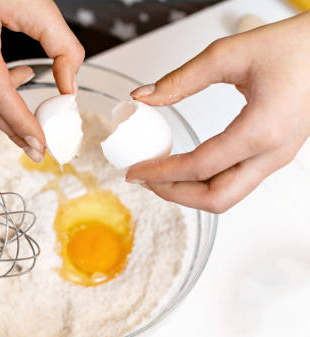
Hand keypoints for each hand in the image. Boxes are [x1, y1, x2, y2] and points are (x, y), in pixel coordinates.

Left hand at [126, 12, 309, 212]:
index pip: (200, 166)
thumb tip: (142, 97)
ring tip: (159, 175)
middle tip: (143, 179)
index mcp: (262, 130)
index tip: (134, 171)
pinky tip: (184, 167)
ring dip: (189, 192)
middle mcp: (273, 153)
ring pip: (228, 196)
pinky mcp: (275, 155)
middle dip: (173, 194)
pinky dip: (205, 182)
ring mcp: (277, 158)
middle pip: (216, 199)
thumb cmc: (293, 47)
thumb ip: (181, 79)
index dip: (160, 173)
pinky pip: (236, 183)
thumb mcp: (228, 54)